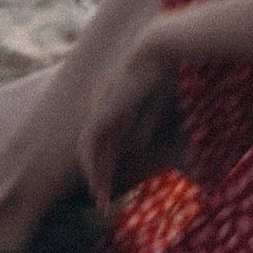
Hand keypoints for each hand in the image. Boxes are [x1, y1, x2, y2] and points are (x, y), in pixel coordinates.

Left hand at [79, 34, 178, 213]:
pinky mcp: (101, 112)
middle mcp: (101, 107)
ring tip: (100, 201)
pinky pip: (91, 146)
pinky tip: (97, 185)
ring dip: (94, 177)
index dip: (109, 164)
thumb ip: (143, 125)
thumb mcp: (155, 107)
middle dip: (98, 176)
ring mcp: (98, 109)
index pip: (106, 141)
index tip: (114, 185)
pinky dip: (93, 167)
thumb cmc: (164, 73)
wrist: (158, 51)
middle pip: (94, 149)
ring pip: (89, 151)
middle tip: (103, 201)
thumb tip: (136, 145)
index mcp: (114, 103)